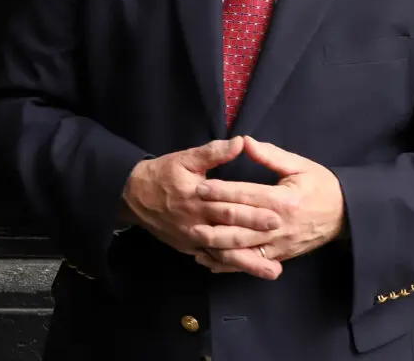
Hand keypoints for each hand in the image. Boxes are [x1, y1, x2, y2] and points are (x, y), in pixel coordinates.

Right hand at [120, 137, 283, 277]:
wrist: (132, 196)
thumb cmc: (164, 174)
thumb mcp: (186, 158)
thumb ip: (214, 153)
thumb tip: (241, 142)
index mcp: (197, 199)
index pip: (229, 208)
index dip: (252, 213)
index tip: (277, 216)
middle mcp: (195, 223)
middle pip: (229, 234)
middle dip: (256, 240)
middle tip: (281, 246)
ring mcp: (192, 239)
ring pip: (223, 254)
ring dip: (248, 263)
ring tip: (273, 271)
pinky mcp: (188, 248)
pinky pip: (211, 260)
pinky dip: (229, 267)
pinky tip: (248, 272)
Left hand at [191, 136, 344, 278]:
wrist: (345, 215)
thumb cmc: (322, 186)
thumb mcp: (300, 165)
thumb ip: (271, 155)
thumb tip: (245, 141)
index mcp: (283, 200)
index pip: (246, 195)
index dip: (221, 191)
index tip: (200, 186)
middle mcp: (278, 225)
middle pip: (239, 224)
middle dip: (212, 217)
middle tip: (190, 211)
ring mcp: (278, 245)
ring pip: (241, 248)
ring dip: (216, 244)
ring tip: (194, 236)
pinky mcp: (278, 257)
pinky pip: (249, 263)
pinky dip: (228, 263)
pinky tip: (210, 259)